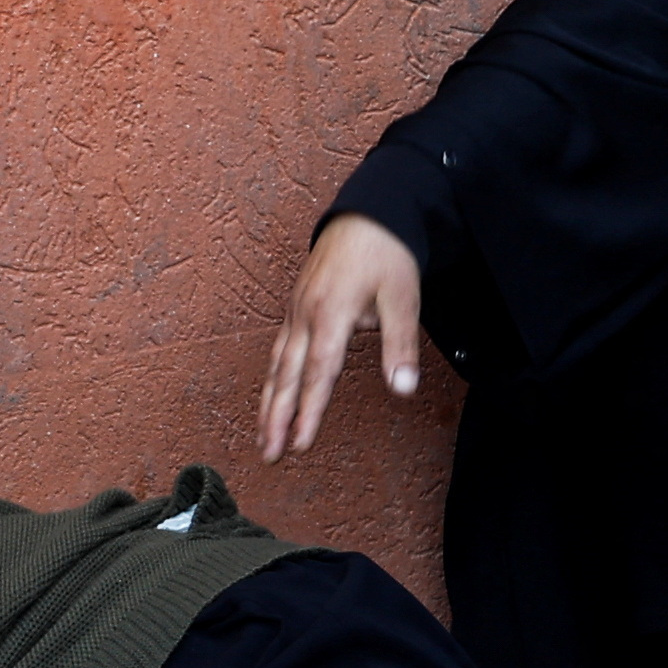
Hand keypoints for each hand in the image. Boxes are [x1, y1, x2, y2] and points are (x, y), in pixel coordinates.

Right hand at [259, 215, 424, 461]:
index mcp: (331, 314)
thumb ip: (400, 347)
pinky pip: (279, 349)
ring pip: (277, 365)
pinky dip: (273, 378)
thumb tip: (403, 390)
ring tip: (263, 436)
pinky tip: (272, 395)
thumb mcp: (403, 299)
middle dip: (276, 418)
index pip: (319, 374)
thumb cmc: (387, 254)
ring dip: (269, 403)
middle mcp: (306, 315)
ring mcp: (296, 310)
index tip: (300, 444)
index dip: (309, 412)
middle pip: (287, 376)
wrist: (367, 214)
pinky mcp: (296, 306)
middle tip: (270, 454)